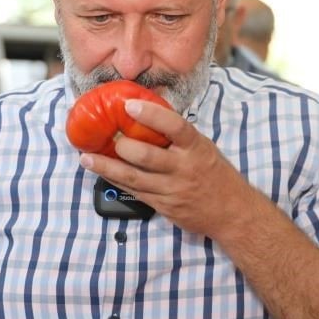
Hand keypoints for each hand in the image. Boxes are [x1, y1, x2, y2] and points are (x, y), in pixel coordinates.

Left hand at [79, 98, 244, 240]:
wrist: (231, 213)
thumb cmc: (216, 175)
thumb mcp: (204, 149)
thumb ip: (180, 136)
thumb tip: (152, 111)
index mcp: (196, 148)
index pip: (175, 127)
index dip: (151, 115)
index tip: (129, 105)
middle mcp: (184, 168)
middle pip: (147, 156)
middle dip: (123, 146)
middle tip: (105, 135)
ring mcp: (172, 190)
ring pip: (134, 178)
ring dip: (107, 167)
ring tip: (87, 157)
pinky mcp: (163, 206)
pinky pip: (135, 192)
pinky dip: (115, 180)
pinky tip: (101, 172)